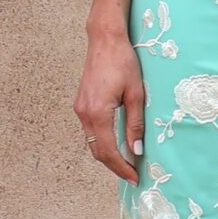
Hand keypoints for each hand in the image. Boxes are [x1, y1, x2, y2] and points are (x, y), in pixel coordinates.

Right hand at [74, 28, 144, 182]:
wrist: (105, 40)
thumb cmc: (123, 62)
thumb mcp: (135, 94)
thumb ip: (135, 124)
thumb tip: (137, 150)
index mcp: (98, 113)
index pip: (108, 151)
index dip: (121, 167)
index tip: (134, 178)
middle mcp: (84, 114)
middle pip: (97, 151)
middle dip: (114, 166)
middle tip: (132, 175)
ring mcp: (80, 109)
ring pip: (92, 142)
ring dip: (108, 155)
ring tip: (126, 163)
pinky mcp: (81, 104)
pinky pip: (90, 131)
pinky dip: (102, 142)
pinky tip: (115, 144)